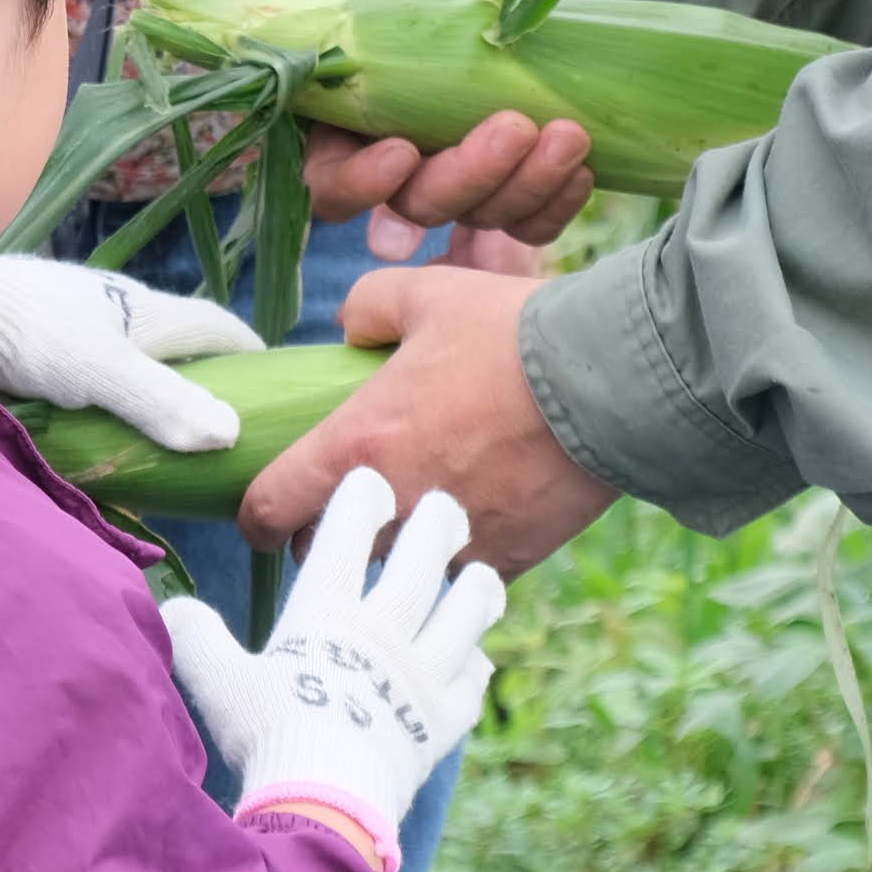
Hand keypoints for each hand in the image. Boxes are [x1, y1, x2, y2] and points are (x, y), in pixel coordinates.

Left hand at [0, 255, 266, 449]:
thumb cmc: (31, 333)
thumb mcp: (102, 371)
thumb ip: (160, 401)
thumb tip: (228, 434)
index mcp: (144, 310)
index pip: (215, 325)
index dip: (248, 351)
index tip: (275, 381)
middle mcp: (115, 314)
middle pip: (176, 344)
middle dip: (203, 378)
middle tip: (222, 427)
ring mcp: (75, 329)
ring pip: (131, 362)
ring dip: (152, 394)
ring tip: (165, 443)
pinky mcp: (39, 347)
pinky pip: (89, 377)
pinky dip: (107, 403)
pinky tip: (99, 433)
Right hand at [162, 466, 507, 861]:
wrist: (322, 805)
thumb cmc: (265, 737)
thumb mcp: (217, 682)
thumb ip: (196, 638)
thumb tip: (174, 607)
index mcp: (326, 615)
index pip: (345, 537)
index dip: (358, 499)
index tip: (368, 479)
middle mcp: (382, 633)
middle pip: (421, 562)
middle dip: (437, 524)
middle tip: (445, 505)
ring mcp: (420, 676)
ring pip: (464, 616)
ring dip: (477, 589)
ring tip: (480, 574)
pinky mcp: (442, 723)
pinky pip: (471, 684)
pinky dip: (475, 667)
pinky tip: (476, 661)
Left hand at [237, 263, 618, 576]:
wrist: (614, 380)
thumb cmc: (513, 333)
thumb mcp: (427, 293)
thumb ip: (369, 307)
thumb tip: (350, 330)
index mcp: (359, 442)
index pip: (272, 507)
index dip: (257, 515)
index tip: (262, 515)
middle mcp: (395, 504)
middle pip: (325, 552)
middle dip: (323, 535)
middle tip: (342, 506)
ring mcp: (451, 541)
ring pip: (391, 575)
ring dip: (389, 554)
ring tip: (408, 521)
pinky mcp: (506, 559)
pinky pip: (460, 579)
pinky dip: (456, 562)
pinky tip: (471, 526)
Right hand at [297, 0, 597, 250]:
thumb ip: (352, 23)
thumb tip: (340, 45)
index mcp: (344, 128)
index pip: (332, 185)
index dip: (363, 184)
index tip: (403, 149)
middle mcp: (398, 171)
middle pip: (420, 207)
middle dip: (469, 174)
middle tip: (514, 126)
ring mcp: (460, 183)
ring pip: (483, 217)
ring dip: (527, 184)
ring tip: (568, 134)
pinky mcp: (513, 187)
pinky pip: (532, 223)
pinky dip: (556, 204)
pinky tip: (580, 169)